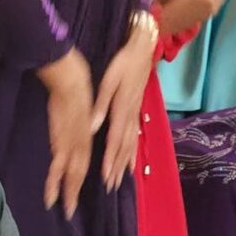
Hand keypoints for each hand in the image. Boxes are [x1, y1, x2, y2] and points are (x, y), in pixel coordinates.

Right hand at [36, 48, 94, 219]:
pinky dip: (56, 182)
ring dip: (68, 192)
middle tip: (70, 212)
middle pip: (79, 172)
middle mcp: (81, 142)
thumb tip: (76, 127)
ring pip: (72, 173)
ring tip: (64, 209)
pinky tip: (52, 195)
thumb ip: (77, 117)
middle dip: (74, 192)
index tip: (77, 191)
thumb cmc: (74, 84)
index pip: (84, 162)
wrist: (70, 76)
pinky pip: (60, 166)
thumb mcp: (80, 103)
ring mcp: (73, 143)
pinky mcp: (63, 140)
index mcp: (85, 134)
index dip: (80, 179)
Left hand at [93, 33, 151, 190]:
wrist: (143, 49)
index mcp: (122, 109)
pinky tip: (131, 164)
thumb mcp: (109, 80)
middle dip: (116, 168)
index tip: (105, 175)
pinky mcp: (137, 112)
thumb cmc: (124, 63)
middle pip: (123, 148)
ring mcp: (136, 115)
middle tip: (110, 186)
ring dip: (124, 164)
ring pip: (131, 145)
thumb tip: (92, 127)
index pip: (114, 140)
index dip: (110, 159)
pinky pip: (135, 138)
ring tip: (119, 181)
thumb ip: (101, 105)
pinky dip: (133, 153)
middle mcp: (131, 116)